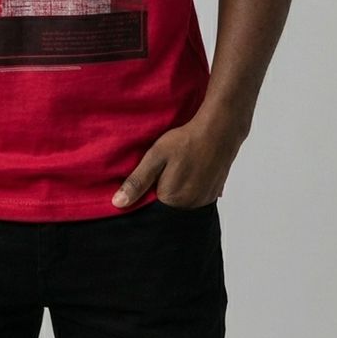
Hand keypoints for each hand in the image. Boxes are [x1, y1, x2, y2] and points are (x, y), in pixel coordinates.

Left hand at [111, 114, 244, 208]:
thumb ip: (137, 181)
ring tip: (178, 168)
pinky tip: (190, 171)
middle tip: (165, 168)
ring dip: (177, 190)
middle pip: (167, 205)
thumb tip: (117, 203)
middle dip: (162, 191)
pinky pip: (196, 198)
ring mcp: (203, 201)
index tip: (150, 174)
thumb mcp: (155, 156)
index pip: (150, 205)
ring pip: (182, 202)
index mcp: (171, 199)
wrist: (218, 131)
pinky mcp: (213, 194)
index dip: (146, 190)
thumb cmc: (185, 141)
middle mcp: (189, 206)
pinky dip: (190, 188)